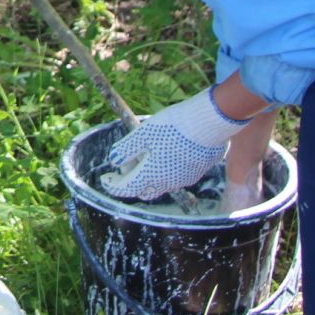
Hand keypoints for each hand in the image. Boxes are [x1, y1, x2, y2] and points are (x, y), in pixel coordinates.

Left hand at [100, 89, 248, 200]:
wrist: (208, 123)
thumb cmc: (172, 126)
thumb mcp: (142, 134)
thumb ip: (125, 150)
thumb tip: (113, 161)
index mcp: (150, 175)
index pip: (125, 189)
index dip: (112, 185)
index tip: (105, 178)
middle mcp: (167, 183)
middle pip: (143, 191)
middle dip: (131, 180)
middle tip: (129, 160)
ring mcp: (184, 180)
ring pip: (161, 185)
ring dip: (150, 176)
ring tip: (149, 153)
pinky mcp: (197, 173)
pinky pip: (177, 178)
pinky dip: (167, 170)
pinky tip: (169, 152)